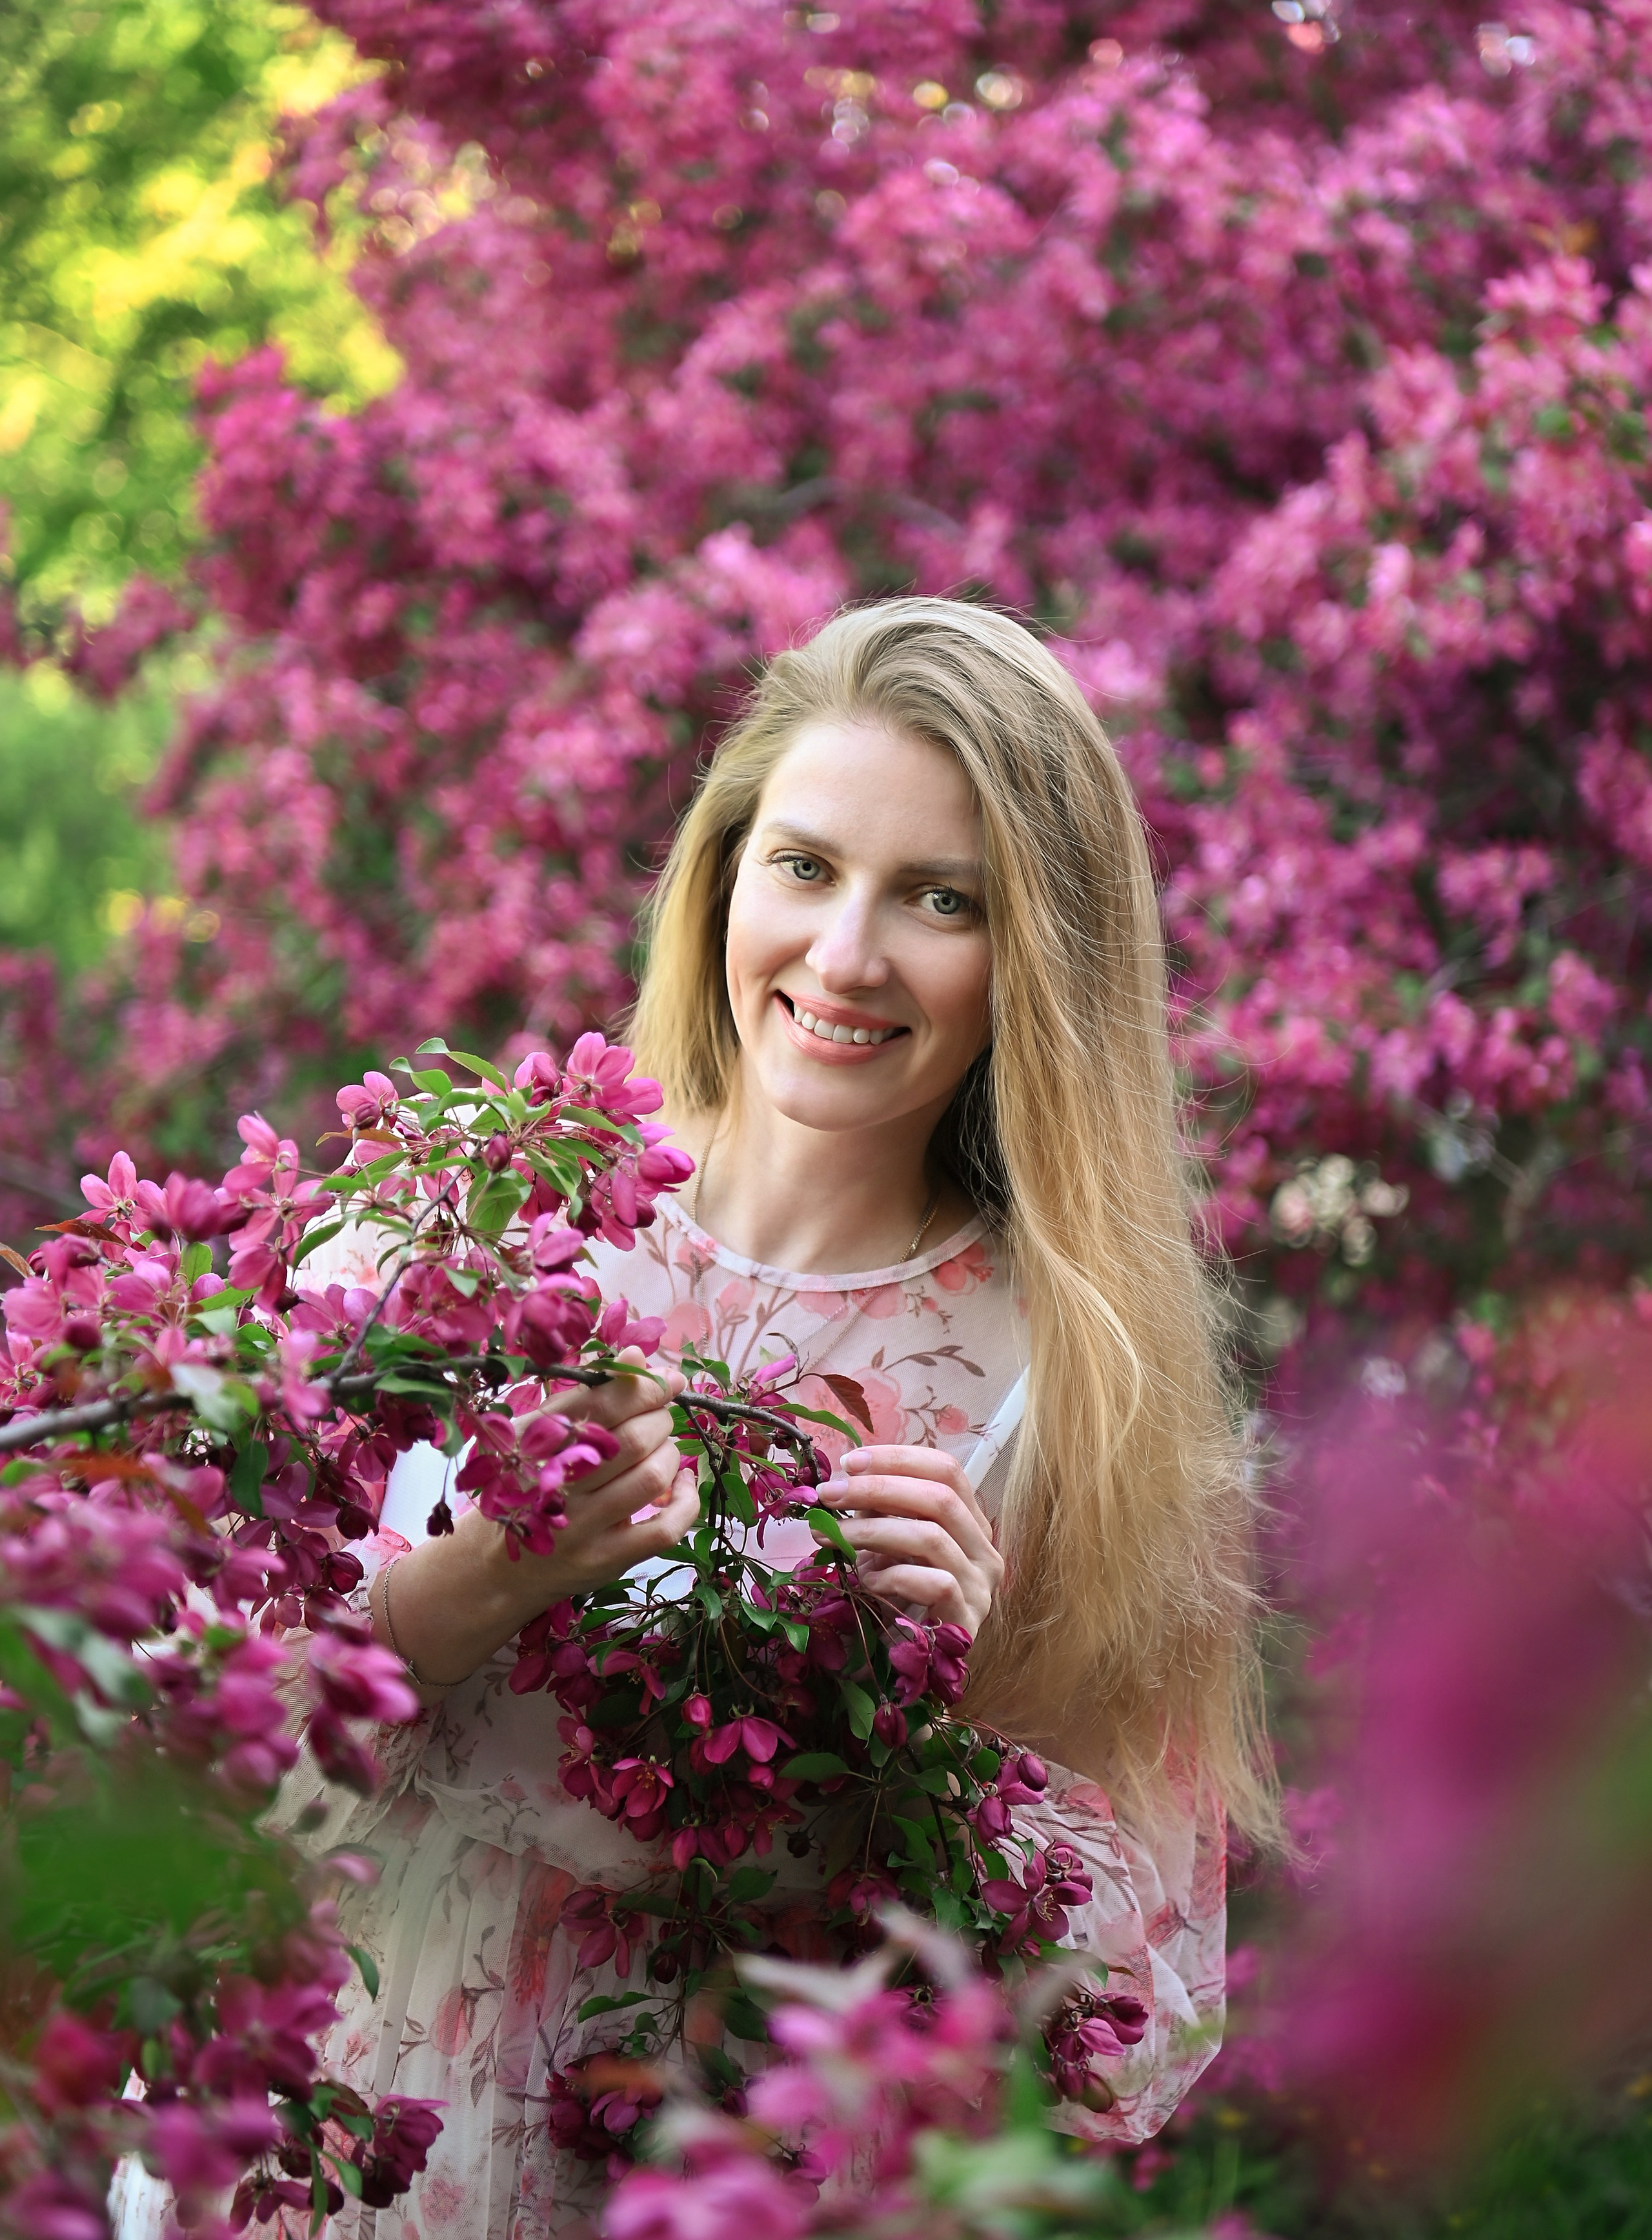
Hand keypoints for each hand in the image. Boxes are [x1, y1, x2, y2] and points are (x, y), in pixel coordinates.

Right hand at [377, 1348, 700, 1688]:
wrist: (493, 1569)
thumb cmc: (526, 1486)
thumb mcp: (537, 1437)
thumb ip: (585, 1395)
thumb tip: (637, 1356)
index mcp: (531, 1445)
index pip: (597, 1404)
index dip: (640, 1386)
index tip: (666, 1378)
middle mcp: (552, 1487)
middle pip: (631, 1440)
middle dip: (658, 1417)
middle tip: (659, 1414)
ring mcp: (579, 1529)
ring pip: (650, 1478)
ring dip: (670, 1452)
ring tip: (663, 1446)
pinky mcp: (604, 1561)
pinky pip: (664, 1529)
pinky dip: (685, 1499)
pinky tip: (681, 1482)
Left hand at [814, 1443, 1003, 1637]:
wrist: (919, 1665)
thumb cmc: (902, 1598)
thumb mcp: (892, 1547)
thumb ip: (881, 1514)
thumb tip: (842, 1483)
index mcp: (971, 1522)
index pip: (947, 1469)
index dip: (898, 1458)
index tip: (850, 1461)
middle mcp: (984, 1549)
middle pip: (939, 1497)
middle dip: (877, 1488)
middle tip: (830, 1494)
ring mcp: (981, 1586)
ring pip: (931, 1537)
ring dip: (872, 1531)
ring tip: (832, 1537)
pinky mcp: (968, 1620)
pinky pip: (934, 1583)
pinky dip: (893, 1576)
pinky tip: (866, 1582)